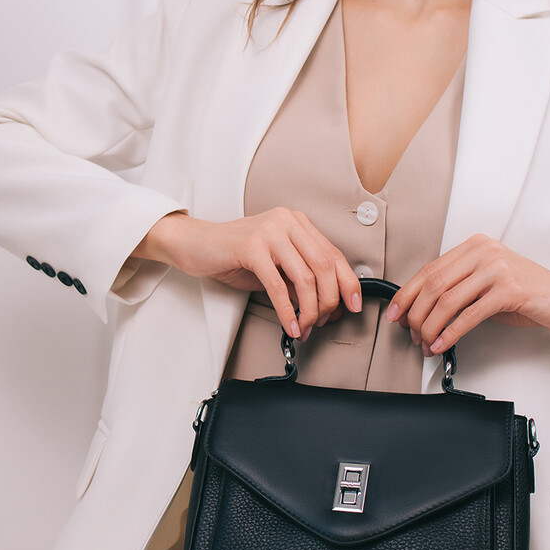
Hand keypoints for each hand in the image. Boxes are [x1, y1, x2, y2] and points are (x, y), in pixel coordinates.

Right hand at [135, 208, 361, 340]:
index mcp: (297, 223)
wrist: (195, 244)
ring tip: (305, 327)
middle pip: (325, 266)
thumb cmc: (234, 255)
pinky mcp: (251, 247)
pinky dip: (287, 312)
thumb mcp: (275, 266)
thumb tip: (328, 306)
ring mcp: (270, 232)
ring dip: (309, 310)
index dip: (348, 282)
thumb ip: (300, 279)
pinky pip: (278, 286)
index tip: (353, 305)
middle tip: (323, 322)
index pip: (334, 254)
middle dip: (329, 301)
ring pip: (306, 277)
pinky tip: (290, 325)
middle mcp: (287, 222)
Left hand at [385, 234, 549, 354]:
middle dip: (416, 315)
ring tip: (426, 344)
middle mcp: (484, 252)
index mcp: (475, 246)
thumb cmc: (529, 295)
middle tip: (411, 335)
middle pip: (433, 285)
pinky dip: (451, 333)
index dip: (407, 294)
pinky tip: (443, 344)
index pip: (429, 269)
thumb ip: (460, 289)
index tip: (395, 314)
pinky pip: (469, 315)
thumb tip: (422, 311)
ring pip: (447, 300)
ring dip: (430, 327)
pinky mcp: (510, 290)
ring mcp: (497, 269)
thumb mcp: (488, 285)